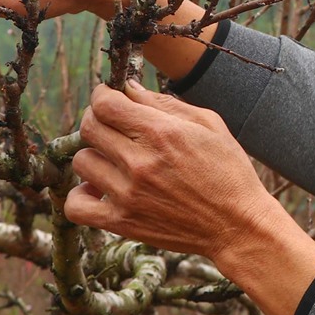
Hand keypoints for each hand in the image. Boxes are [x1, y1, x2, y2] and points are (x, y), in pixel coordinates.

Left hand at [66, 80, 314, 314]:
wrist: (237, 226)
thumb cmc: (228, 171)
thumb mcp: (209, 125)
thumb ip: (165, 104)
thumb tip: (129, 89)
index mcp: (162, 133)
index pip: (105, 104)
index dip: (102, 95)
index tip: (110, 98)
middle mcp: (141, 162)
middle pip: (89, 127)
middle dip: (97, 119)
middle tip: (113, 126)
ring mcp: (129, 194)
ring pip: (82, 161)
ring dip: (95, 155)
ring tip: (113, 159)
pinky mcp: (123, 222)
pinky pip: (77, 206)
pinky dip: (81, 195)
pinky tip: (99, 188)